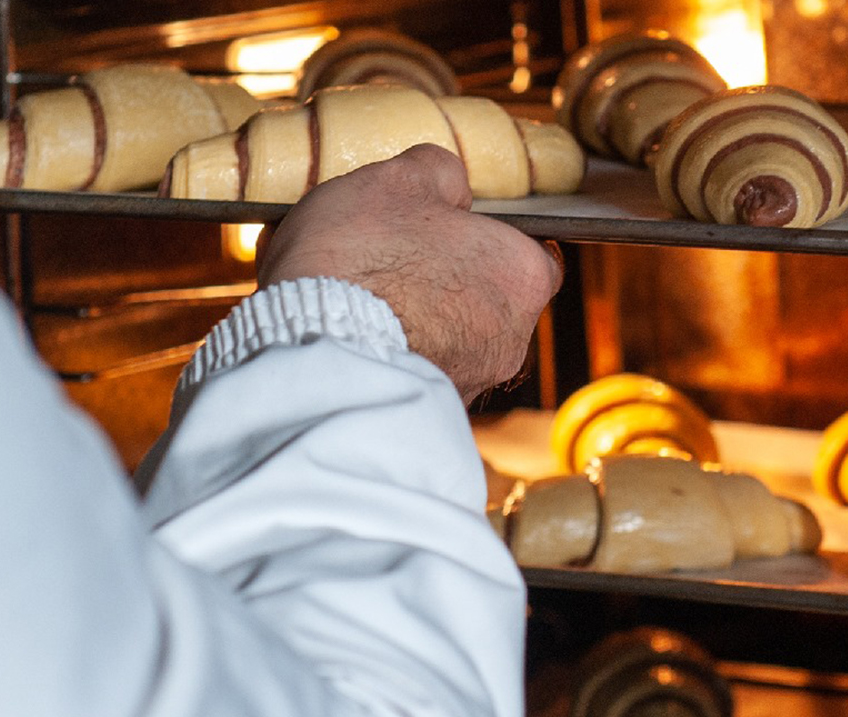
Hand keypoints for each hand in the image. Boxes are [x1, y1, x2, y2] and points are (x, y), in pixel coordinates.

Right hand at [257, 144, 562, 403]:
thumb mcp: (395, 181)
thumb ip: (437, 172)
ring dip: (423, 326)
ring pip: (455, 344)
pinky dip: (398, 358)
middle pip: (491, 302)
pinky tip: (359, 340)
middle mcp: (514, 337)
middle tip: (396, 265)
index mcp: (523, 273)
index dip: (486, 239)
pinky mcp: (431, 414)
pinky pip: (420, 376)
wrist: (317, 351)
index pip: (530, 254)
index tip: (446, 232)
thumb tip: (450, 183)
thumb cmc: (361, 260)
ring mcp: (474, 382)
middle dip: (450, 285)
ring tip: (368, 304)